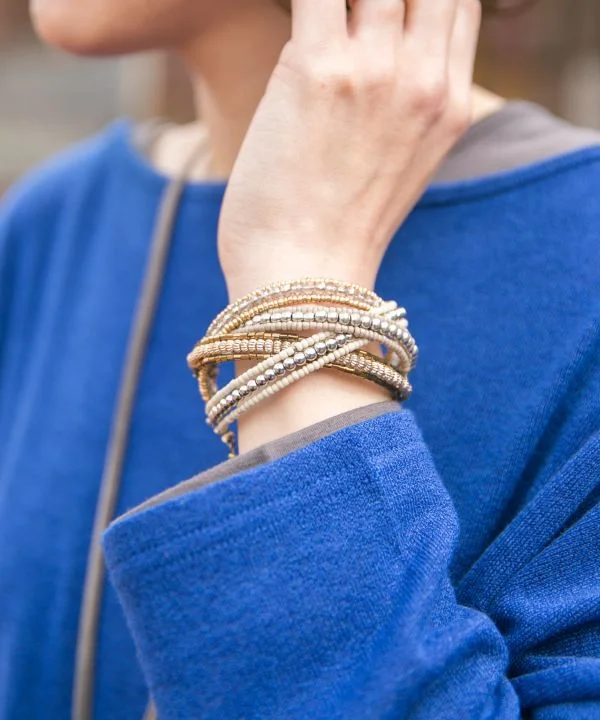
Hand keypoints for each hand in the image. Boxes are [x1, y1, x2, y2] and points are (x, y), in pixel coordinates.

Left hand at [218, 0, 480, 299]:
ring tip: (314, 24)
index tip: (380, 7)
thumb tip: (355, 52)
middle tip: (342, 16)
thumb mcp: (396, 168)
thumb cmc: (335, 232)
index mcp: (449, 105)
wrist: (304, 281)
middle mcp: (425, 80)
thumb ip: (396, 105)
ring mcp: (378, 72)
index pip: (455, 2)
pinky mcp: (319, 71)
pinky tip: (289, 16)